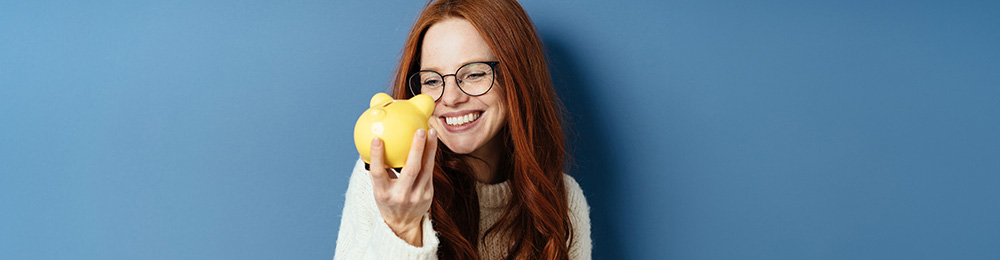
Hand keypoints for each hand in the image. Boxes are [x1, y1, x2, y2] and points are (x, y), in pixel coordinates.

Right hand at [369, 128, 436, 246]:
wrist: (402, 224)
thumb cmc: (387, 200)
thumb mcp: (378, 188)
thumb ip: (376, 169)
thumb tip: (369, 143)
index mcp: (383, 193)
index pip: (378, 173)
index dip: (377, 156)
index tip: (377, 139)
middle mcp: (400, 195)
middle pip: (410, 170)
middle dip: (416, 149)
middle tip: (419, 130)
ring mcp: (417, 196)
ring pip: (426, 169)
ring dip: (430, 148)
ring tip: (431, 131)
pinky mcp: (428, 194)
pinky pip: (430, 171)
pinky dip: (431, 155)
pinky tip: (432, 142)